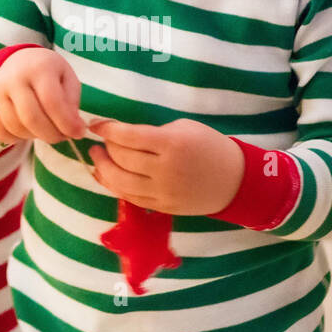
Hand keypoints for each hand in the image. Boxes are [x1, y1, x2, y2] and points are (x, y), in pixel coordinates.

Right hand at [0, 45, 86, 144]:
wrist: (18, 61)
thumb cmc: (48, 73)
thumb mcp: (67, 79)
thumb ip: (72, 103)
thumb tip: (74, 129)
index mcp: (38, 67)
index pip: (52, 102)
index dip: (67, 123)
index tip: (78, 133)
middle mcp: (13, 76)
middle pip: (32, 118)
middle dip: (52, 135)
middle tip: (62, 137)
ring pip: (16, 128)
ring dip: (36, 137)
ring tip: (46, 129)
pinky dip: (16, 138)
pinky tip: (27, 129)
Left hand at [86, 118, 244, 215]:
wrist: (236, 181)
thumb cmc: (209, 146)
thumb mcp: (183, 128)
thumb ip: (152, 132)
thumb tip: (121, 136)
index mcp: (171, 144)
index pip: (128, 136)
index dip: (107, 129)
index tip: (95, 124)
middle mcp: (165, 169)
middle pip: (121, 159)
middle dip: (104, 148)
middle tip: (98, 141)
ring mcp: (163, 192)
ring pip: (121, 183)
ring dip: (103, 169)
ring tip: (97, 158)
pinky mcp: (164, 207)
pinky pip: (132, 198)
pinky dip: (114, 187)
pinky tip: (106, 177)